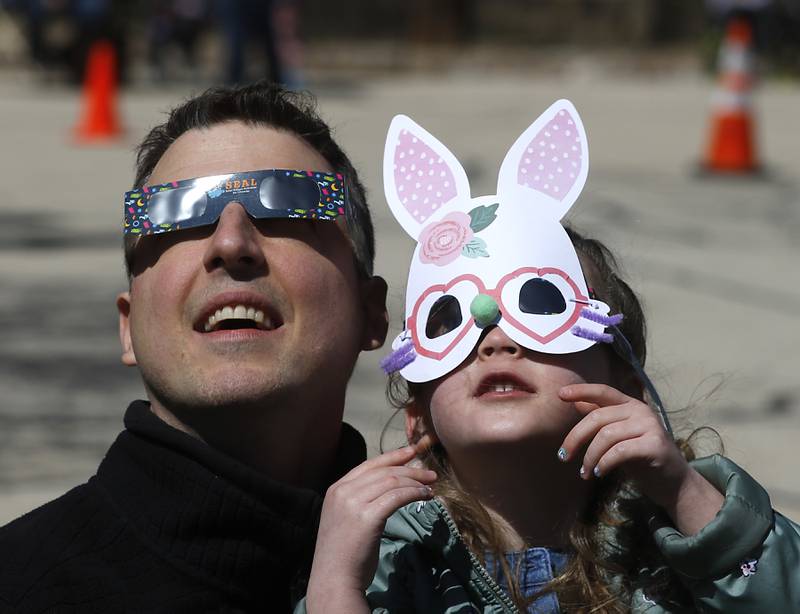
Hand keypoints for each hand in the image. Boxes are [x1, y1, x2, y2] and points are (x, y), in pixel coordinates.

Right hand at [305, 444, 435, 612]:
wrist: (334, 579)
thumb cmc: (343, 554)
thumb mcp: (345, 518)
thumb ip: (359, 500)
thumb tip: (387, 487)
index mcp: (336, 489)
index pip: (369, 465)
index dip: (393, 457)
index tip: (411, 452)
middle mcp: (343, 491)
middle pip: (383, 471)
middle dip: (410, 469)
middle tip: (430, 473)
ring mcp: (353, 503)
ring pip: (392, 481)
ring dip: (415, 482)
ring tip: (431, 486)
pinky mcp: (367, 516)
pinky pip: (397, 496)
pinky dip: (414, 493)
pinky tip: (425, 496)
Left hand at [558, 383, 722, 534]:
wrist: (673, 483)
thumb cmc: (641, 458)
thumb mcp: (618, 436)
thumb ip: (601, 418)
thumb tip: (576, 403)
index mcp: (630, 405)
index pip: (603, 391)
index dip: (581, 391)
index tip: (561, 394)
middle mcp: (641, 411)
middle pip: (597, 418)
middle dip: (575, 438)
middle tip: (563, 457)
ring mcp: (650, 426)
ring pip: (606, 436)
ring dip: (590, 457)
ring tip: (585, 472)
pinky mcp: (655, 444)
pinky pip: (620, 451)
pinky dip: (605, 463)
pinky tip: (599, 473)